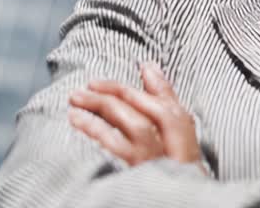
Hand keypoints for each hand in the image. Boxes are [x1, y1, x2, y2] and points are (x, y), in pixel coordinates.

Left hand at [67, 62, 207, 175]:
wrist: (169, 200)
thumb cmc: (172, 161)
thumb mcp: (176, 131)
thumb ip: (164, 98)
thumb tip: (148, 65)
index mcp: (183, 134)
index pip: (167, 106)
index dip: (143, 86)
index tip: (119, 75)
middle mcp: (173, 148)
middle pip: (149, 112)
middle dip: (118, 94)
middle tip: (89, 85)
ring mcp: (154, 161)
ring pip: (135, 126)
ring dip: (104, 108)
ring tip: (76, 100)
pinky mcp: (135, 174)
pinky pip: (115, 148)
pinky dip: (97, 130)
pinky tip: (78, 122)